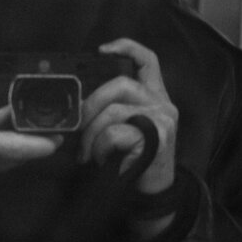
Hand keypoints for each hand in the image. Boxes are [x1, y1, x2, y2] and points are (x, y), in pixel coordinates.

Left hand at [78, 39, 178, 195]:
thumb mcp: (129, 128)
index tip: (101, 50)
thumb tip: (79, 103)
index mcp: (156, 97)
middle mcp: (163, 105)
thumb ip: (114, 109)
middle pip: (120, 85)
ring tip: (88, 152)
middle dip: (90, 105)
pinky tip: (103, 160)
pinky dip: (100, 148)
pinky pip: (114, 135)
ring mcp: (162, 121)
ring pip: (113, 111)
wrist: (152, 194)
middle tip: (78, 129)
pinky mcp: (156, 140)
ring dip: (91, 134)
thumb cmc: (133, 160)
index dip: (126, 47)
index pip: (148, 60)